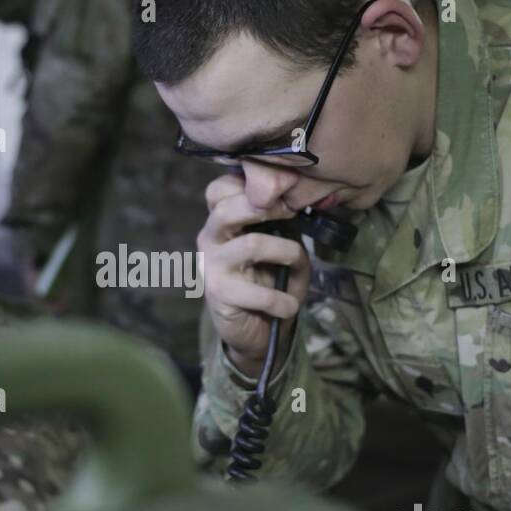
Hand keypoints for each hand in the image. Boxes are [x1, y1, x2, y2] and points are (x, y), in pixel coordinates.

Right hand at [197, 175, 310, 376]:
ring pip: (250, 245)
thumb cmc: (269, 279)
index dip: (249, 181)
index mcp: (222, 220)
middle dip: (266, 206)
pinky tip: (290, 306)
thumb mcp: (281, 246)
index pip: (220, 188)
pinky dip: (282, 300)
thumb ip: (285, 226)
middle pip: (226, 208)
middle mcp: (210, 237)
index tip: (285, 187)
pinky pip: (258, 293)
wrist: (255, 328)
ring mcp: (211, 265)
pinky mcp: (218, 294)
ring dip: (286, 251)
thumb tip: (299, 212)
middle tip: (293, 213)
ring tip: (298, 260)